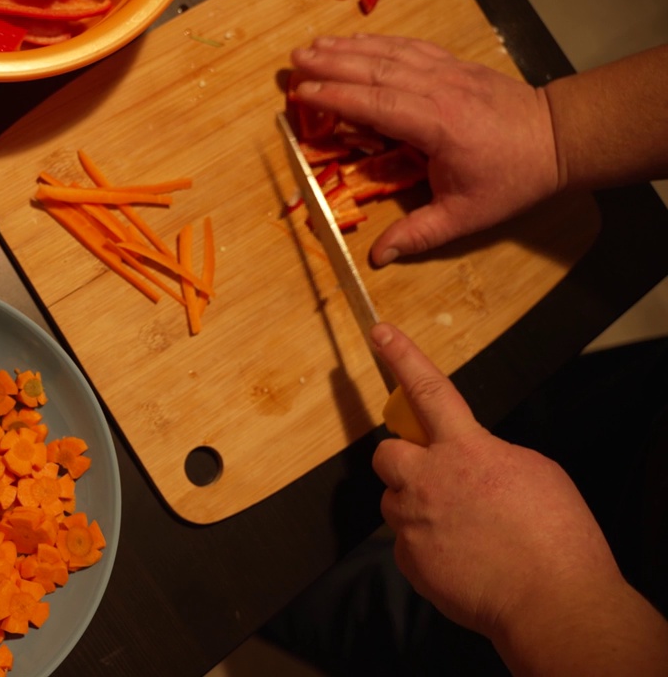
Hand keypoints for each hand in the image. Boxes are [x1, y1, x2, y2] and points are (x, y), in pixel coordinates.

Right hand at [289, 34, 560, 265]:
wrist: (557, 138)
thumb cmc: (511, 178)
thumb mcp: (466, 216)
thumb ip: (419, 235)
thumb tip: (378, 257)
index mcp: (438, 126)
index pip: (378, 104)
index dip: (338, 97)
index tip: (304, 93)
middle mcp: (440, 90)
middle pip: (377, 71)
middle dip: (332, 65)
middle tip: (294, 63)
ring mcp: (448, 72)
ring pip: (390, 53)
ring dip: (348, 48)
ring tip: (312, 47)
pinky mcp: (454, 65)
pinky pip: (410, 48)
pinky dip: (378, 42)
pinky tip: (354, 41)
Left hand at [368, 323, 623, 641]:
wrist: (552, 602)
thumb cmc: (556, 538)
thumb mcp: (535, 472)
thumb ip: (489, 455)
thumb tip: (470, 459)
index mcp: (466, 449)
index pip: (427, 390)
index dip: (402, 357)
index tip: (380, 334)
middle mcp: (428, 480)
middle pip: (386, 453)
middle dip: (404, 461)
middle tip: (435, 479)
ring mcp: (413, 521)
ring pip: (394, 501)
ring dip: (417, 507)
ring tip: (462, 530)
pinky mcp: (408, 559)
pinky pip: (404, 543)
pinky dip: (426, 547)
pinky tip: (461, 559)